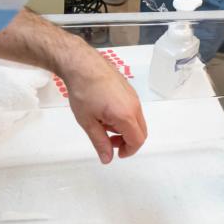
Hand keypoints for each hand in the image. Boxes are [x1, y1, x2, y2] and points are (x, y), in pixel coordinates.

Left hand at [61, 49, 147, 163]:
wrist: (82, 64)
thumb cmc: (83, 92)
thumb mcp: (88, 122)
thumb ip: (100, 142)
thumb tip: (107, 159)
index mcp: (126, 115)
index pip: (137, 140)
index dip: (128, 151)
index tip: (116, 153)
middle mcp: (134, 106)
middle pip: (141, 131)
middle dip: (128, 141)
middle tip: (109, 142)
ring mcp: (133, 96)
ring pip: (137, 120)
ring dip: (125, 129)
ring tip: (103, 124)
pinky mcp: (129, 89)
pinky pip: (133, 109)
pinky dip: (124, 117)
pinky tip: (105, 112)